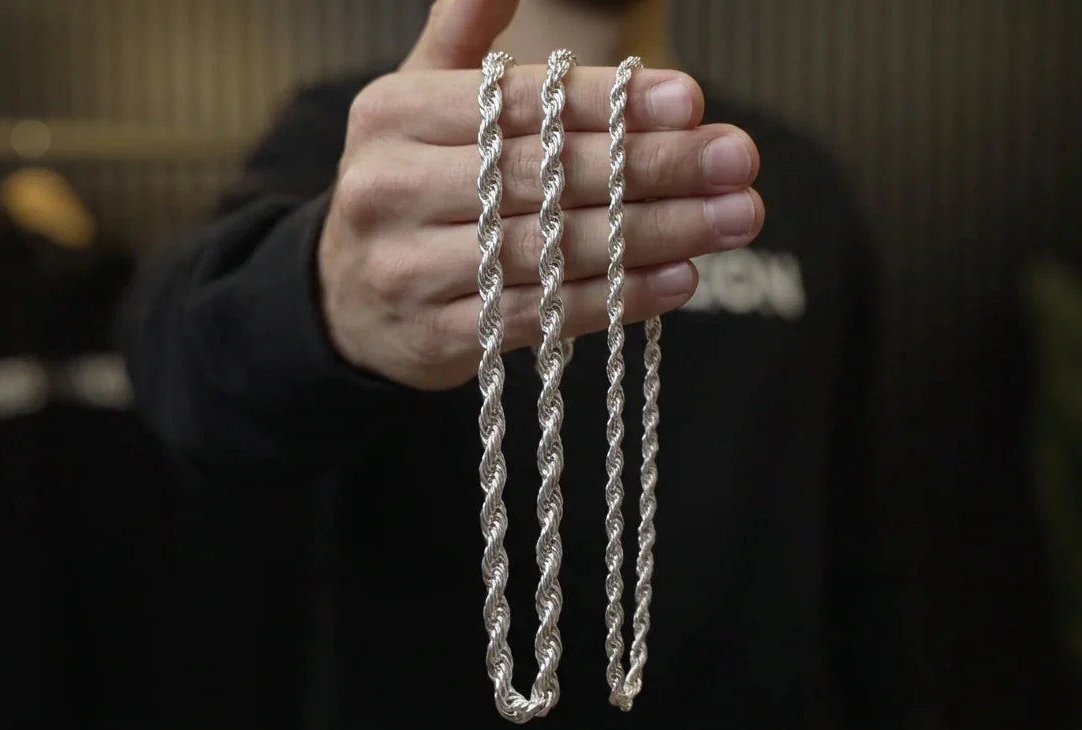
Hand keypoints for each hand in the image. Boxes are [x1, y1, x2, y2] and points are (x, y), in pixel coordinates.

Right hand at [318, 0, 763, 390]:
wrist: (344, 301)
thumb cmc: (410, 184)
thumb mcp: (416, 101)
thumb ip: (463, 39)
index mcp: (393, 114)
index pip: (519, 104)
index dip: (609, 102)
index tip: (691, 99)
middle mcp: (392, 189)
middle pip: (546, 176)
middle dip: (654, 166)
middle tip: (737, 160)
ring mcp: (410, 270)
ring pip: (554, 249)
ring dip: (656, 234)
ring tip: (734, 217)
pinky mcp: (439, 338)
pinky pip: (546, 316)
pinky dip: (618, 298)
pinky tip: (682, 278)